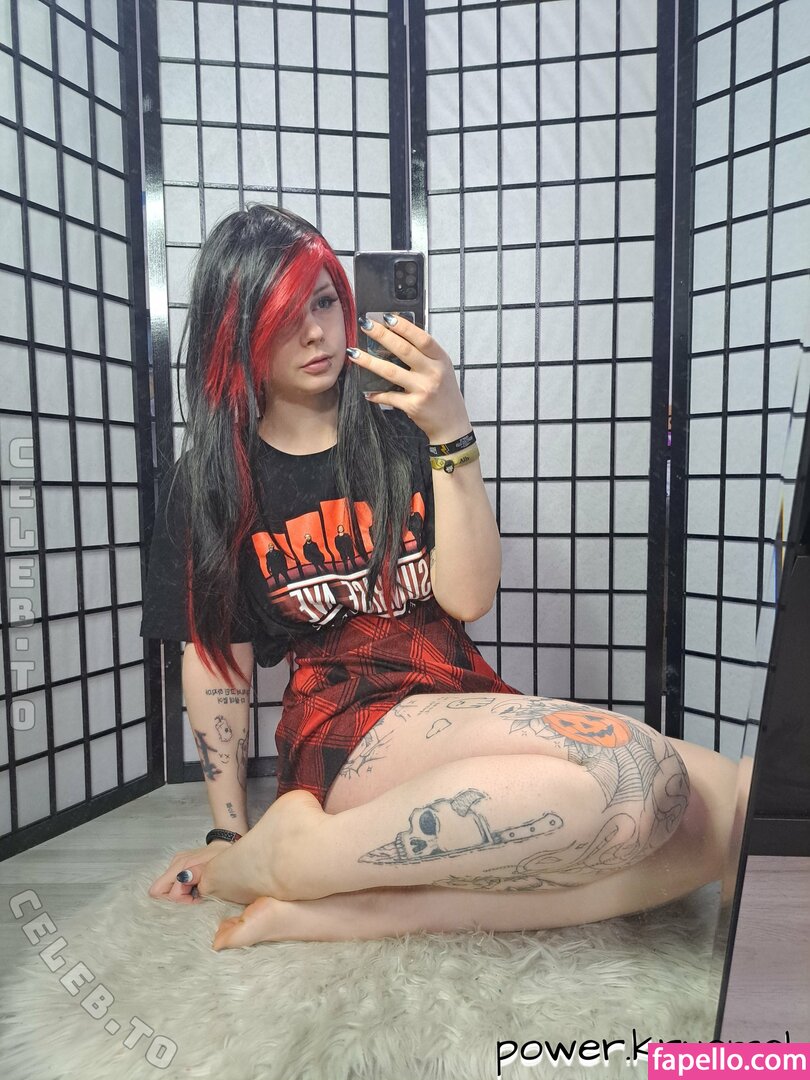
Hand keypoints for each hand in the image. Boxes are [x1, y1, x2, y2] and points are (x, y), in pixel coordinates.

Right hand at [147, 841, 230, 904]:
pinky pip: (172, 883)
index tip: (194, 897)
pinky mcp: (180, 865)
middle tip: (194, 896)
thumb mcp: (213, 869)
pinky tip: (195, 886)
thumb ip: (197, 875)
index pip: (159, 890)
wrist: (227, 844)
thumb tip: (182, 878)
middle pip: (158, 890)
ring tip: (197, 890)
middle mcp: (175, 863)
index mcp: (180, 865)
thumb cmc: (222, 858)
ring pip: (165, 888)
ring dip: (180, 894)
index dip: (177, 899)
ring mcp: (176, 863)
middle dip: (175, 898)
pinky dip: (182, 889)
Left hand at [349, 314, 471, 444]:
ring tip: (354, 353)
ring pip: (391, 372)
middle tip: (366, 325)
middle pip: (404, 350)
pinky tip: (366, 391)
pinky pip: (389, 397)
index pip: (422, 339)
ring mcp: (423, 389)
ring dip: (369, 362)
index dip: (404, 327)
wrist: (451, 424)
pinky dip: (376, 394)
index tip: (387, 318)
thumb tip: (399, 336)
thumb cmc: (444, 394)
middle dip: (382, 336)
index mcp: (441, 360)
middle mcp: (433, 373)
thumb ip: (426, 355)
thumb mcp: (442, 369)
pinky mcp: (413, 406)